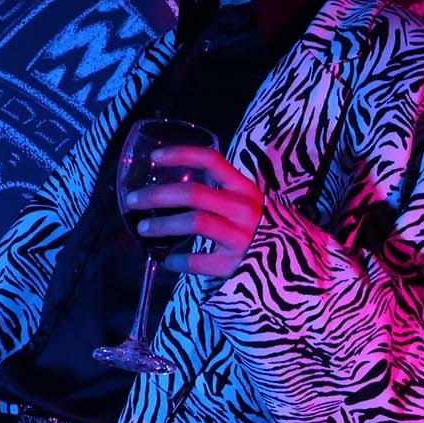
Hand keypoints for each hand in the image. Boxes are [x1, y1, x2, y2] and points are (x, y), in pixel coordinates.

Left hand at [124, 146, 265, 276]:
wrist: (290, 266)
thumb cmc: (258, 230)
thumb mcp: (245, 204)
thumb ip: (218, 193)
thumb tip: (170, 188)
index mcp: (244, 188)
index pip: (211, 160)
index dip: (181, 155)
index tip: (155, 158)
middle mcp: (244, 209)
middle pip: (193, 193)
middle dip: (157, 196)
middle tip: (133, 200)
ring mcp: (240, 237)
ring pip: (194, 222)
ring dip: (163, 225)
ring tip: (143, 229)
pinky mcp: (234, 265)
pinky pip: (198, 261)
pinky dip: (178, 261)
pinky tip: (167, 261)